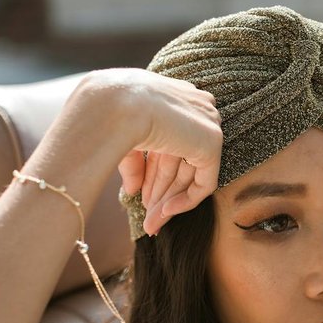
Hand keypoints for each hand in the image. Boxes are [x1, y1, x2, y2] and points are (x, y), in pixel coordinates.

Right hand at [78, 69, 220, 234]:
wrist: (114, 105)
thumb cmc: (110, 115)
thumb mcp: (124, 141)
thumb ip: (134, 164)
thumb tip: (133, 190)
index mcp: (174, 98)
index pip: (169, 144)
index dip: (154, 174)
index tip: (140, 195)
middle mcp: (194, 106)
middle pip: (180, 161)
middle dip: (161, 192)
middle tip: (147, 218)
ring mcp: (206, 122)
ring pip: (190, 174)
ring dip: (168, 201)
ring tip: (151, 224)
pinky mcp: (212, 141)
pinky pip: (204, 182)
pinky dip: (185, 201)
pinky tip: (164, 213)